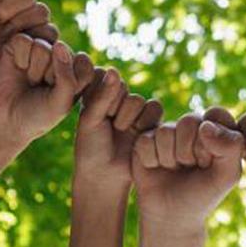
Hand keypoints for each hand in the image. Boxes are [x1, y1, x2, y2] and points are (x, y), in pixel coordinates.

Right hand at [0, 34, 94, 151]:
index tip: (58, 96)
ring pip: (42, 46)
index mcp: (76, 69)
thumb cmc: (38, 115)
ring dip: (33, 68)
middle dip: (48, 74)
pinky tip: (17, 69)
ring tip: (28, 81)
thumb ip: (67, 78)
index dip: (70, 80)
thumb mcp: (61, 103)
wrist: (5, 122)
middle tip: (38, 88)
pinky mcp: (18, 44)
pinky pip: (23, 40)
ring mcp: (39, 48)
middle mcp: (59, 55)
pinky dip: (19, 57)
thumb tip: (59, 44)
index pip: (83, 62)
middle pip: (62, 51)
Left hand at [74, 68, 163, 194]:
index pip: (105, 78)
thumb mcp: (91, 119)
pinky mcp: (151, 122)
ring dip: (128, 117)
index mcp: (98, 95)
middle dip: (115, 108)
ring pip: (138, 100)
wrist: (105, 175)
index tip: (94, 115)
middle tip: (109, 125)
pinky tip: (135, 135)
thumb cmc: (91, 148)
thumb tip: (114, 70)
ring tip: (120, 132)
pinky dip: (144, 122)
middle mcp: (117, 100)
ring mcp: (135, 111)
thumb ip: (103, 95)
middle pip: (123, 88)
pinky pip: (154, 109)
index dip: (101, 96)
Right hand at [131, 107, 243, 231]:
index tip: (210, 162)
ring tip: (174, 169)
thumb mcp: (227, 175)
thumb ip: (231, 147)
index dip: (212, 142)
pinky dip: (152, 160)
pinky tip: (156, 168)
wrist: (172, 216)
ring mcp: (167, 131)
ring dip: (169, 158)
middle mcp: (191, 125)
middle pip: (188, 121)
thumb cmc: (203, 194)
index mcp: (216, 128)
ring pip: (166, 132)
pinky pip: (146, 141)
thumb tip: (205, 125)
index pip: (215, 115)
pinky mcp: (144, 140)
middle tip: (190, 167)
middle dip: (189, 152)